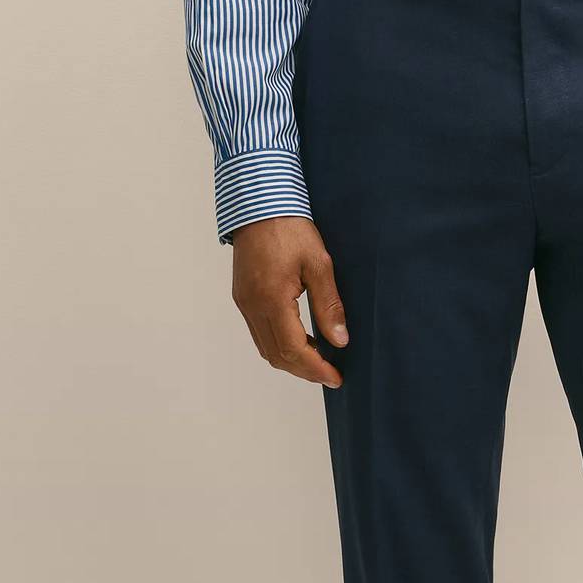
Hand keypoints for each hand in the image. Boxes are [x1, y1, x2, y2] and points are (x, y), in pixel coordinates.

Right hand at [231, 217, 347, 388]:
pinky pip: (260, 334)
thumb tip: (340, 341)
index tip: (335, 378)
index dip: (316, 369)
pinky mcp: (242, 297)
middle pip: (277, 355)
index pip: (293, 349)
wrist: (258, 203)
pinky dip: (280, 346)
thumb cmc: (290, 228)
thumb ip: (329, 305)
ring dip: (292, 361)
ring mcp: (244, 303)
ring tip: (319, 362)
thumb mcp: (319, 264)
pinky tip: (301, 342)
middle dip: (305, 371)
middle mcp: (252, 306)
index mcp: (271, 299)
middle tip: (330, 376)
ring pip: (266, 348)